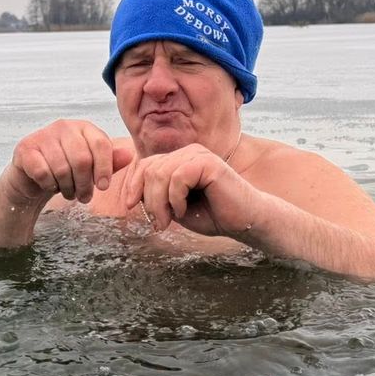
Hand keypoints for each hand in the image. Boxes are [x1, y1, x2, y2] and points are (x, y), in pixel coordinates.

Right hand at [6, 120, 134, 204]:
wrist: (33, 178)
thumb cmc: (67, 171)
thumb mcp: (92, 167)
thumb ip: (109, 161)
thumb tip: (129, 155)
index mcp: (83, 127)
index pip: (101, 144)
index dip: (104, 168)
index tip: (103, 187)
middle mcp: (63, 127)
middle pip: (82, 159)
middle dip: (85, 184)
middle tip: (84, 197)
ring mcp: (43, 136)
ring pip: (62, 168)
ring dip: (67, 188)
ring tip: (68, 192)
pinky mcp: (26, 149)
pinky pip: (43, 172)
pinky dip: (49, 185)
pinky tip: (50, 185)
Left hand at [120, 143, 268, 236]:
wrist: (244, 221)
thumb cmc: (213, 215)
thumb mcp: (175, 206)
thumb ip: (156, 195)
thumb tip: (129, 194)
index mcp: (179, 159)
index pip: (144, 165)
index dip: (133, 185)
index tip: (130, 206)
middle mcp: (188, 152)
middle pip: (150, 170)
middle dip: (148, 200)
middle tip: (157, 223)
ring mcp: (199, 154)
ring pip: (160, 174)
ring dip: (159, 203)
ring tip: (168, 221)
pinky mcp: (208, 162)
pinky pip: (177, 177)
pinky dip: (175, 198)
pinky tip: (184, 210)